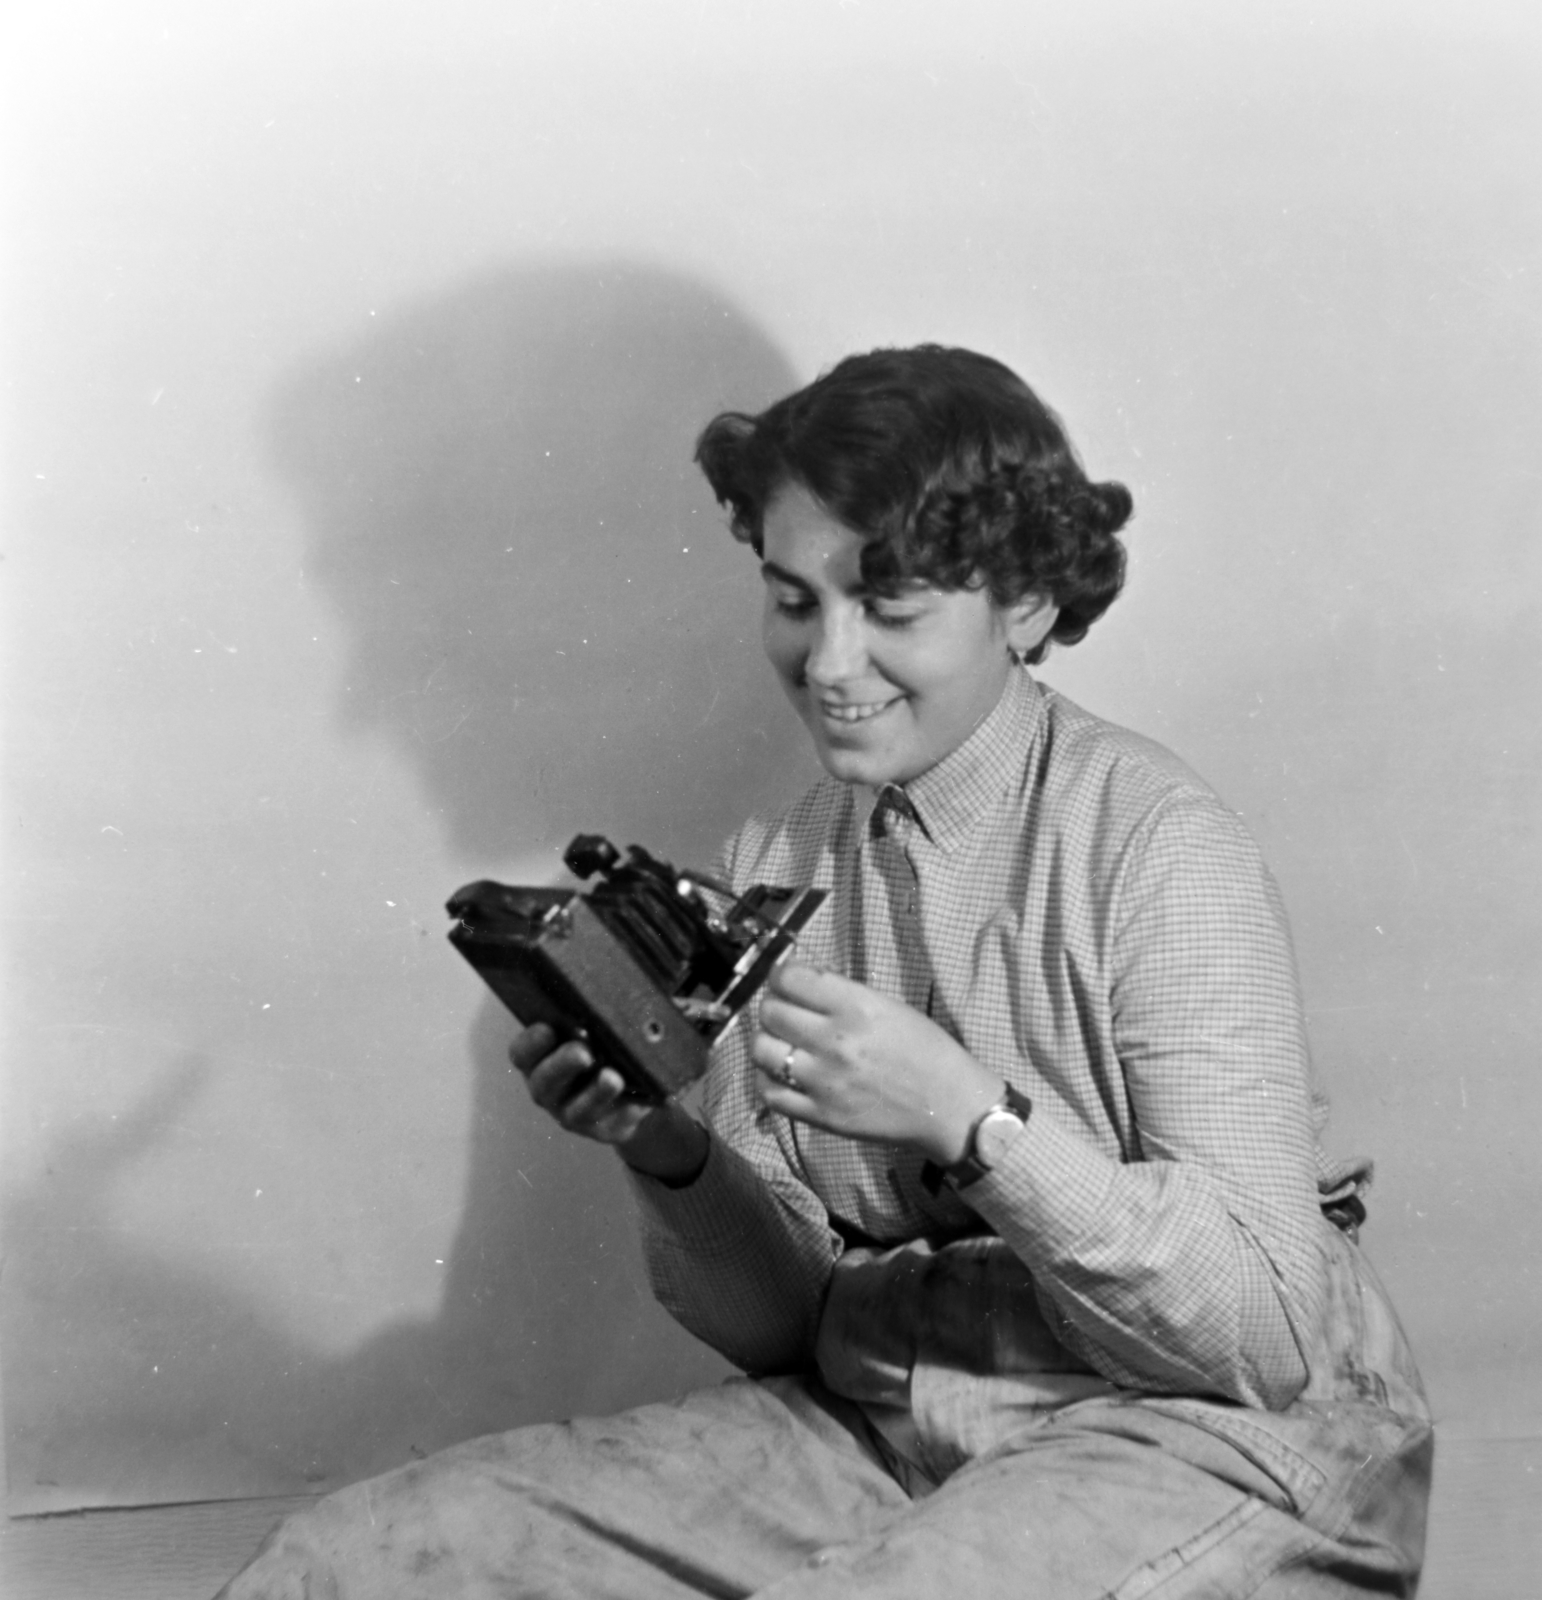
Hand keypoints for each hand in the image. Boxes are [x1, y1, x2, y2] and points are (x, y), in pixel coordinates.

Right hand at [510, 1023, 708, 1182]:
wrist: (635, 1087)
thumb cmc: (609, 1044)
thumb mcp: (599, 1026)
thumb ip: (599, 1012)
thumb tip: (622, 992)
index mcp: (540, 1058)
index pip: (522, 1053)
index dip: (531, 1042)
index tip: (547, 1028)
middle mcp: (549, 1089)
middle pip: (544, 1082)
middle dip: (562, 1065)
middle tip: (584, 1052)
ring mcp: (573, 1113)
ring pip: (577, 1109)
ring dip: (595, 1093)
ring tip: (614, 1078)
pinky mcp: (604, 1130)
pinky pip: (614, 1123)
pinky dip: (627, 1111)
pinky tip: (639, 1101)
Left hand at [752, 962, 1003, 1164]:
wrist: (951, 1106)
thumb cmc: (926, 1051)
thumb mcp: (890, 1006)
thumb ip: (842, 994)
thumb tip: (799, 982)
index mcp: (856, 1007)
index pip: (790, 978)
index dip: (781, 975)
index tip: (785, 980)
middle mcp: (835, 1041)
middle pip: (770, 1012)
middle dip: (773, 1005)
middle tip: (784, 1011)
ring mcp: (824, 1081)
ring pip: (762, 1050)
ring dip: (766, 1041)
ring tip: (781, 1043)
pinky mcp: (821, 1115)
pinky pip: (770, 1093)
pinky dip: (767, 1079)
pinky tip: (781, 1073)